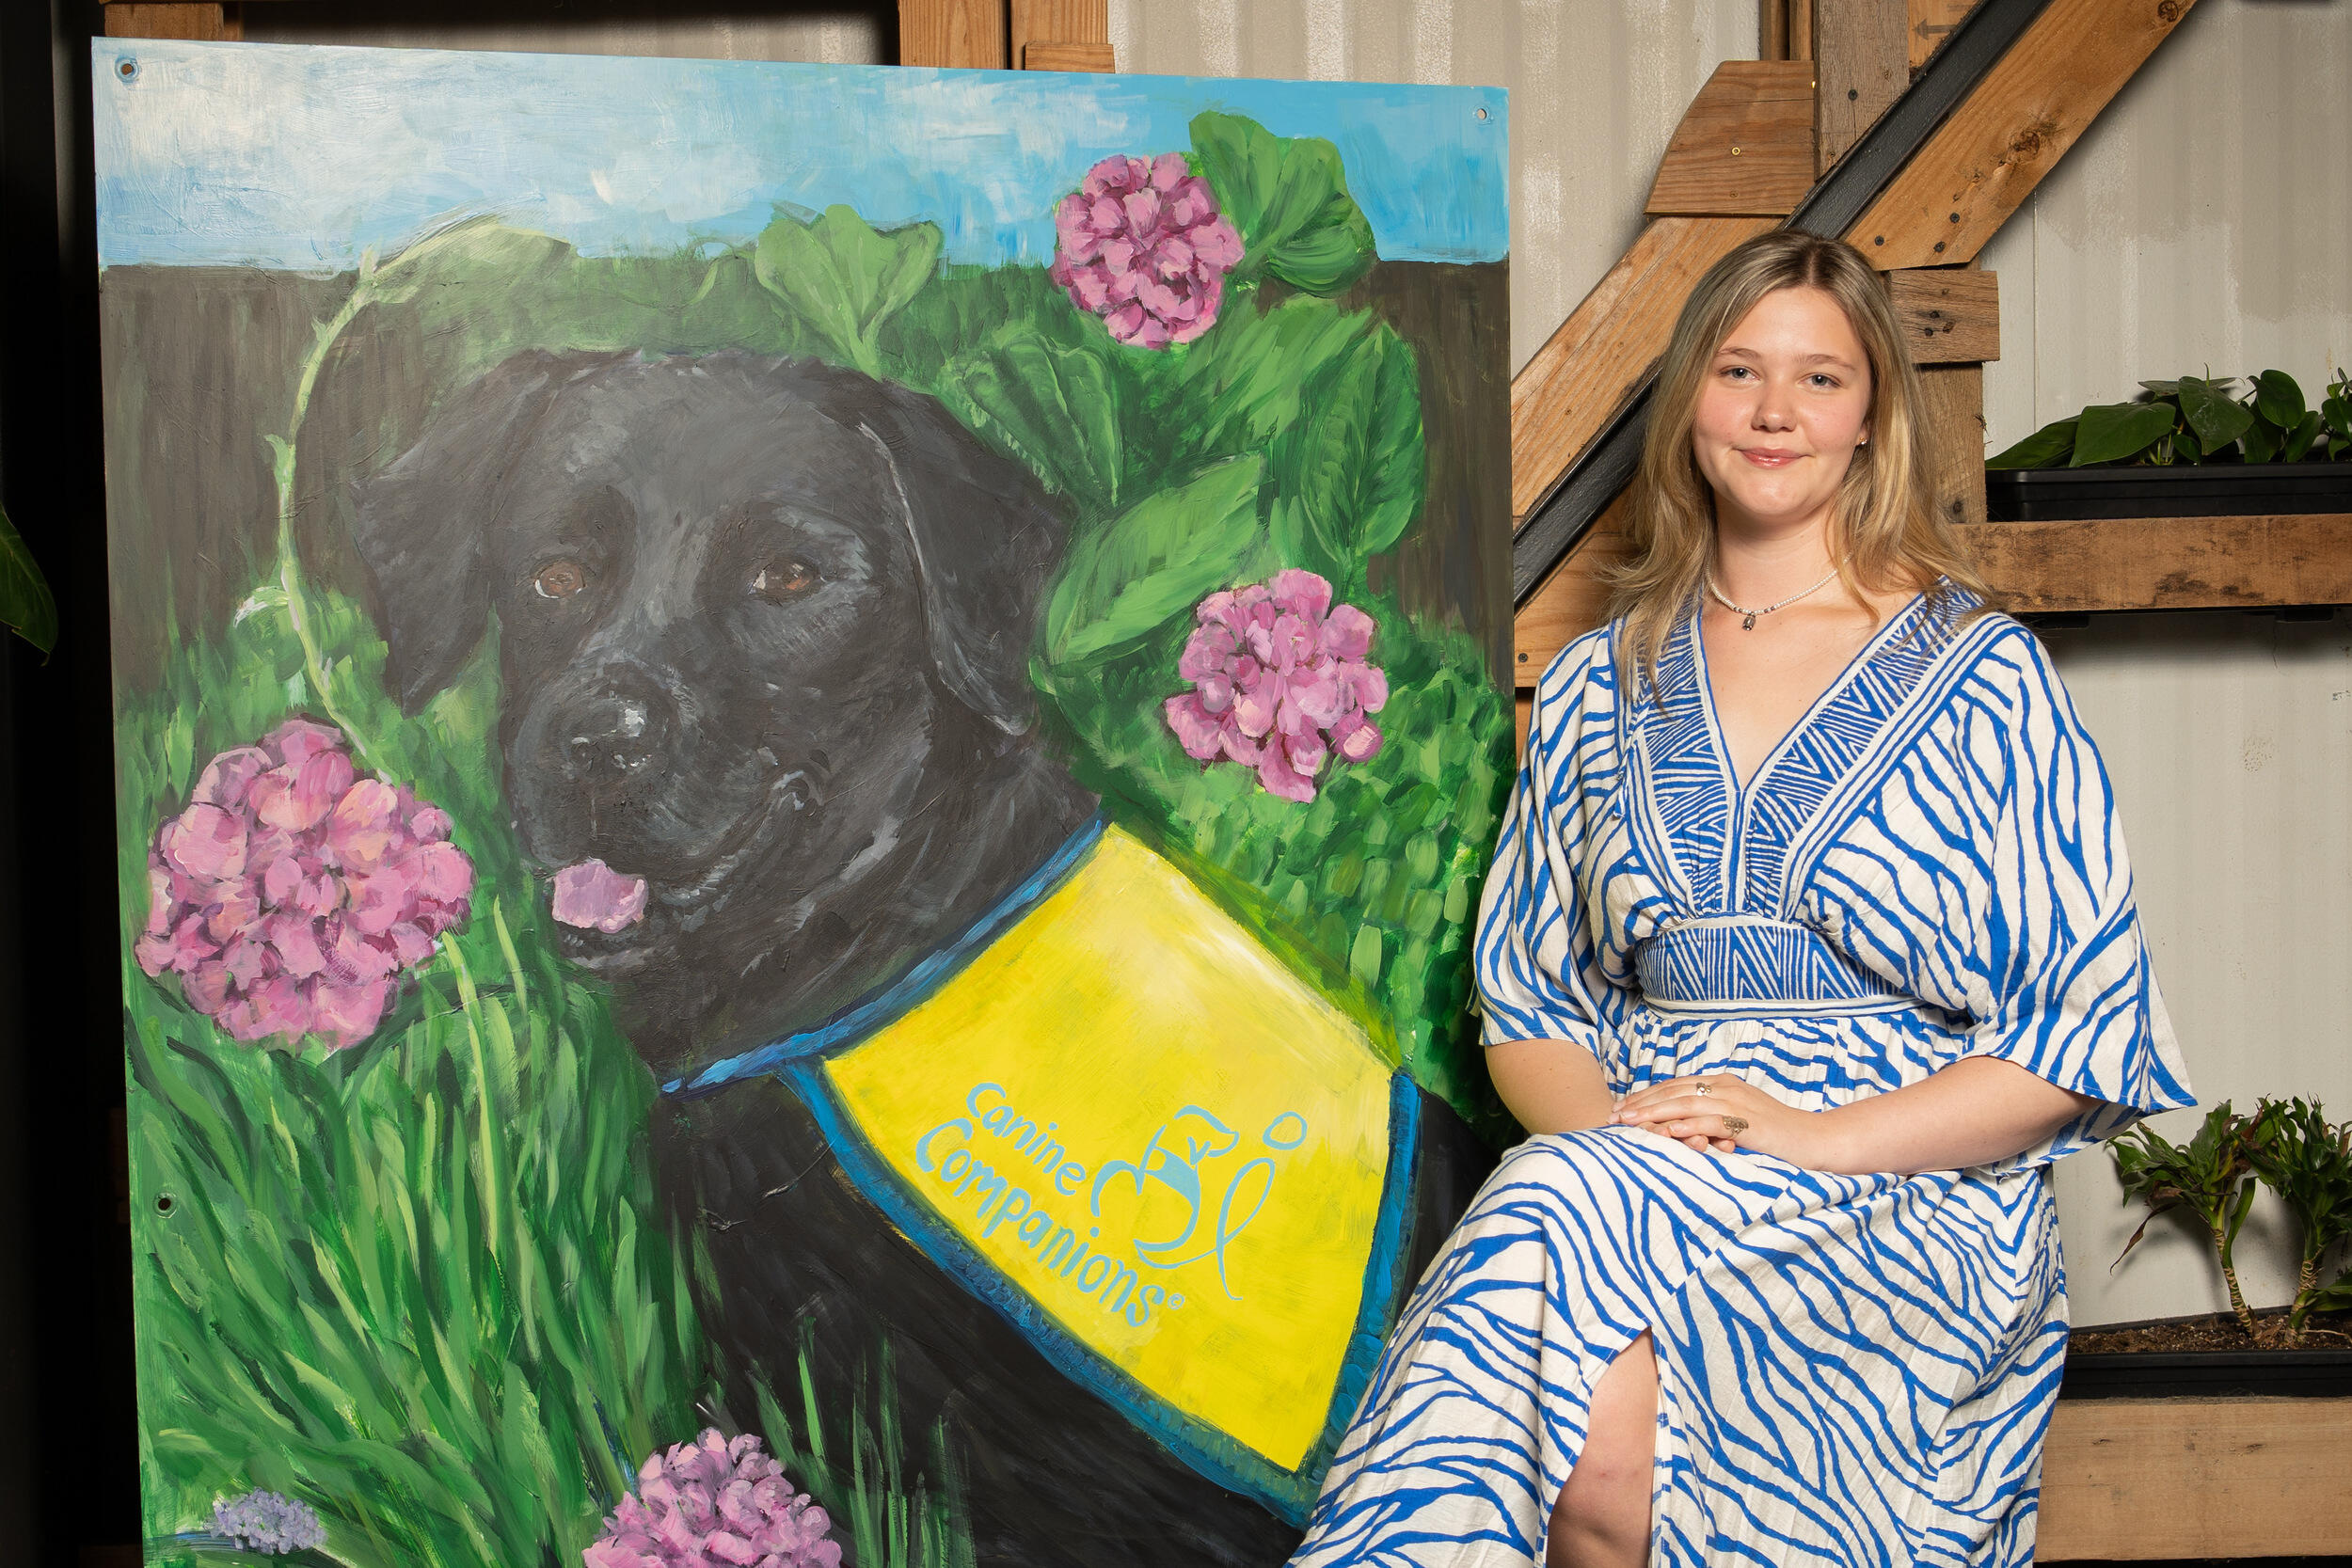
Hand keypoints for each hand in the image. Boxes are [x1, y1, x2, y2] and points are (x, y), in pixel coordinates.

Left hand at [1612, 1074, 1832, 1165]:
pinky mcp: (1750, 1122)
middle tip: (1613, 1115)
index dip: (1645, 1097)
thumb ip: (1709, 1120)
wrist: (1818, 1141)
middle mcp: (1726, 1087)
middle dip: (1641, 1103)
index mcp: (1722, 1084)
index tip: (1619, 1108)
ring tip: (1629, 1121)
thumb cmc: (1777, 1137)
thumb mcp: (1737, 1124)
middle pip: (1675, 1090)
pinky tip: (1667, 1131)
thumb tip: (1674, 1130)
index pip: (1675, 1086)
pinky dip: (1688, 1124)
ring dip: (1655, 1112)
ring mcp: (1739, 1102)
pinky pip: (1713, 1120)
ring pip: (1687, 1102)